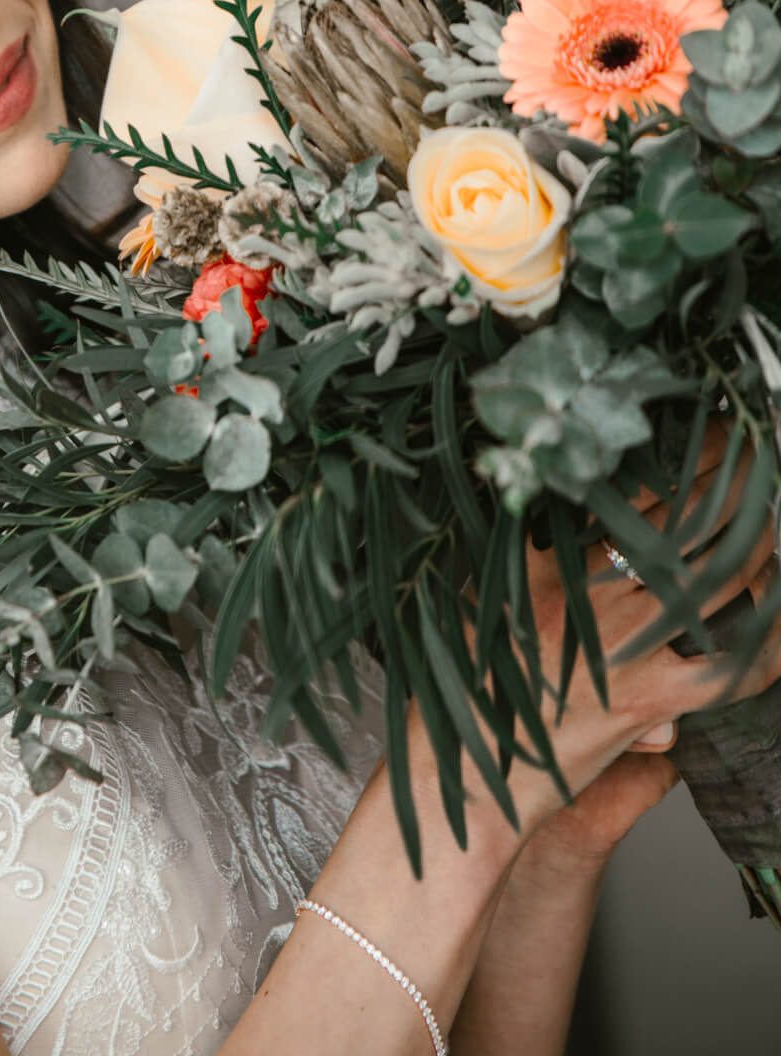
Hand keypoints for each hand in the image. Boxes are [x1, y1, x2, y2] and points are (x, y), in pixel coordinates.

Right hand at [445, 419, 780, 859]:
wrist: (459, 775)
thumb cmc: (465, 693)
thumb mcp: (478, 603)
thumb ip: (526, 562)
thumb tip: (567, 526)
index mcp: (539, 562)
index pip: (626, 490)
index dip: (682, 457)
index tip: (715, 433)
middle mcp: (583, 593)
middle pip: (685, 522)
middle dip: (740, 484)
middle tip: (765, 458)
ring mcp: (619, 643)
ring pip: (720, 580)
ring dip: (765, 545)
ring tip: (779, 520)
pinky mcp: (647, 698)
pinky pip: (734, 664)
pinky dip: (774, 640)